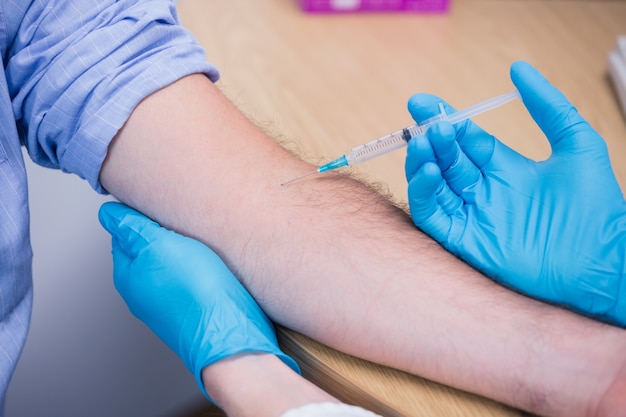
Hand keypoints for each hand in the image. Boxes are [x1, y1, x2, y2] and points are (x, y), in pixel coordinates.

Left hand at [98, 202, 299, 400]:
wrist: (230, 332)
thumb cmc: (196, 291)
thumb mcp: (158, 246)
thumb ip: (132, 228)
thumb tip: (108, 213)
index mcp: (129, 277)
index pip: (123, 237)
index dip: (138, 217)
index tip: (156, 202)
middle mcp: (145, 293)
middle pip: (147, 251)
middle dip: (161, 233)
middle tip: (181, 219)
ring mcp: (170, 303)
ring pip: (171, 265)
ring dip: (182, 249)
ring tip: (199, 239)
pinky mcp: (194, 308)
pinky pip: (190, 279)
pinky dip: (198, 266)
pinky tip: (212, 261)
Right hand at [405, 61, 625, 325]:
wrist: (601, 260)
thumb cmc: (596, 206)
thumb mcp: (577, 142)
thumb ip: (548, 105)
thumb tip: (518, 68)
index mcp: (505, 168)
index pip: (465, 140)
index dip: (444, 119)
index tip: (422, 102)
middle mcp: (484, 190)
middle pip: (446, 159)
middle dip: (432, 138)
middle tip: (428, 124)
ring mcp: (472, 215)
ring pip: (433, 184)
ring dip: (422, 162)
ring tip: (423, 142)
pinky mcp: (463, 239)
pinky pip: (431, 214)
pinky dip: (422, 192)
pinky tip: (427, 171)